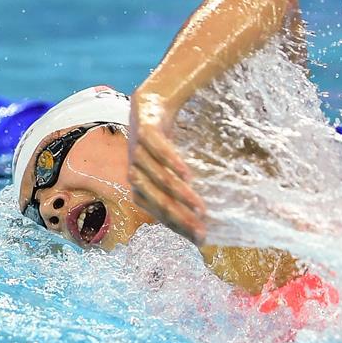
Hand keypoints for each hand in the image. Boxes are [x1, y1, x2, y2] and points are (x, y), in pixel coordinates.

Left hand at [128, 91, 206, 243]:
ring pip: (157, 177)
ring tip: (199, 205)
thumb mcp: (170, 172)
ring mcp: (136, 152)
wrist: (150, 105)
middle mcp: (135, 173)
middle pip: (157, 200)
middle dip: (180, 216)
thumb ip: (182, 192)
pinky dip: (171, 162)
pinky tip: (187, 173)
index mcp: (140, 188)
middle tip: (202, 227)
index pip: (159, 214)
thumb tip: (205, 215)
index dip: (179, 226)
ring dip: (178, 193)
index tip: (201, 237)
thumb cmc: (164, 144)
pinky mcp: (143, 131)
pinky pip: (156, 149)